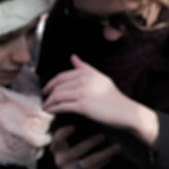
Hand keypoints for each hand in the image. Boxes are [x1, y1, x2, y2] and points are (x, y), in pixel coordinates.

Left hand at [44, 55, 160, 146]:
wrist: (124, 111)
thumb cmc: (112, 96)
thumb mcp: (100, 78)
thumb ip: (85, 68)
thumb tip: (72, 57)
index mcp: (88, 73)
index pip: (62, 76)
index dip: (51, 84)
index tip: (46, 90)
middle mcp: (85, 80)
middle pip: (58, 86)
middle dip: (48, 93)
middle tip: (44, 100)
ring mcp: (83, 93)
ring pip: (57, 96)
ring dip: (49, 102)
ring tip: (46, 107)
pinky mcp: (83, 106)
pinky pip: (62, 106)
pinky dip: (53, 109)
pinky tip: (51, 112)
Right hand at [49, 124, 119, 168]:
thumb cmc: (74, 157)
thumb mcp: (68, 147)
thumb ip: (73, 135)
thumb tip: (89, 114)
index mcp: (57, 149)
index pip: (57, 140)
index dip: (63, 133)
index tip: (73, 127)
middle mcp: (60, 161)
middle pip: (77, 150)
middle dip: (91, 142)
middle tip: (103, 135)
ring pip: (89, 161)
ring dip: (105, 153)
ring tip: (117, 147)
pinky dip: (104, 161)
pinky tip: (113, 156)